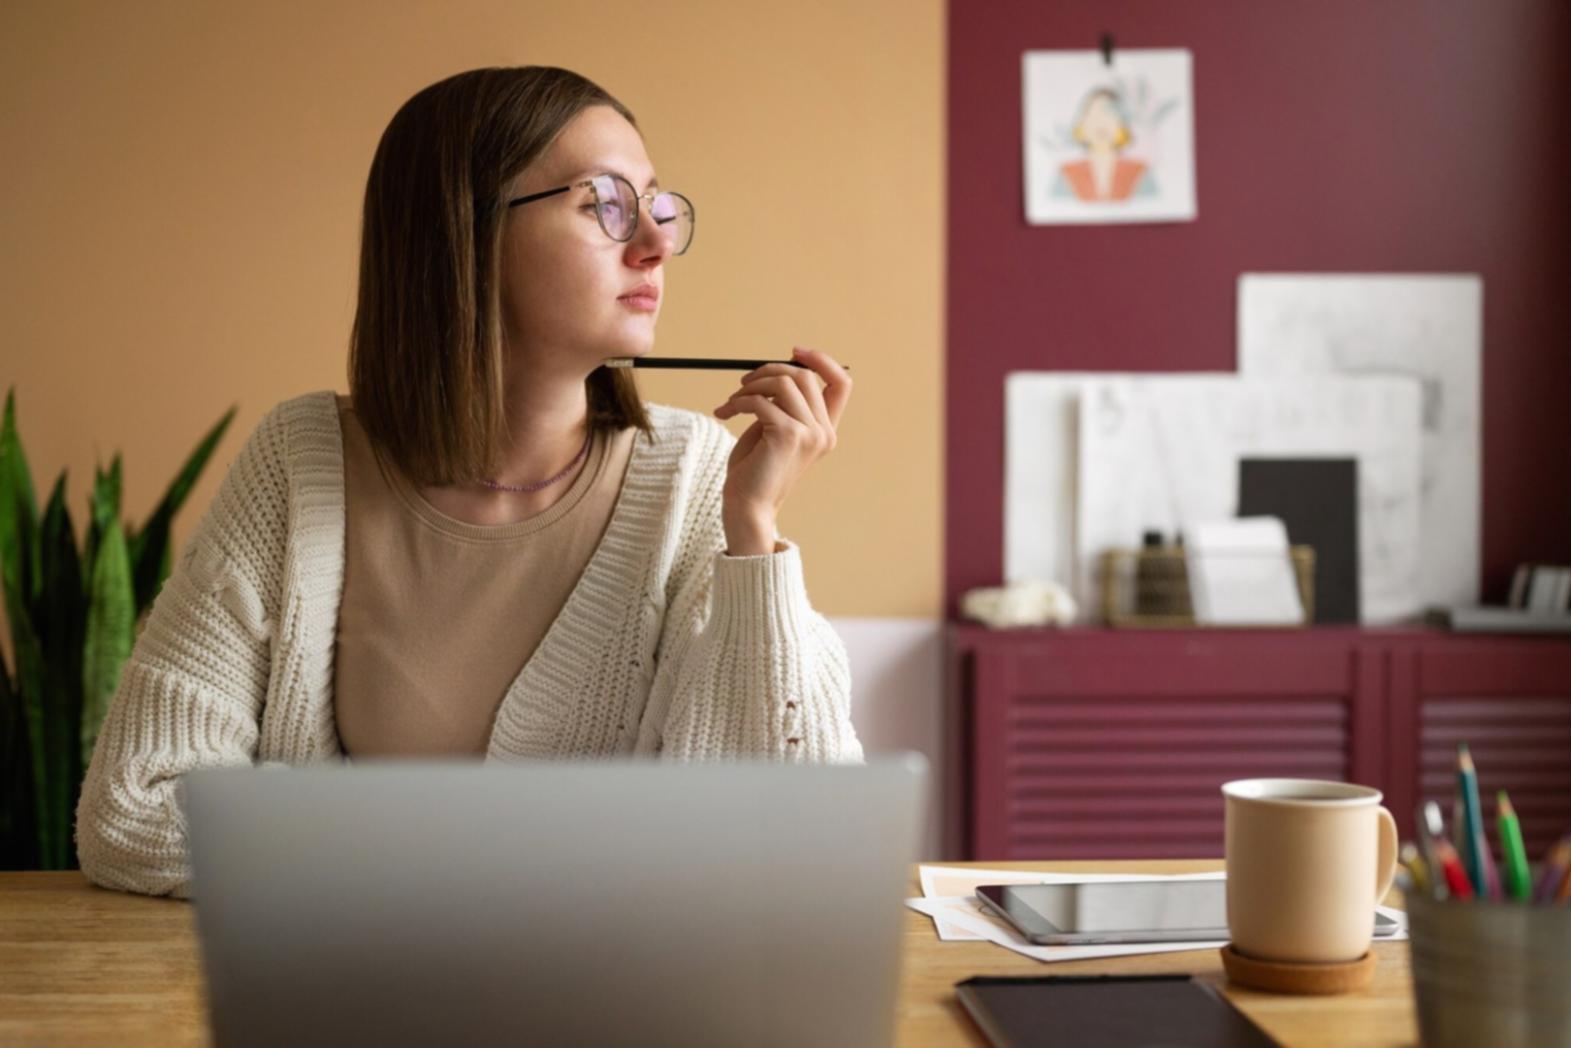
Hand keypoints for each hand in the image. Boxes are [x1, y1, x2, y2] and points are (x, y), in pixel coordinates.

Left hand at [712, 346, 851, 553]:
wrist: (746, 507)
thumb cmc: (754, 470)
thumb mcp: (773, 429)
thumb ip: (781, 402)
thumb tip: (774, 368)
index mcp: (825, 431)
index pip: (841, 383)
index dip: (822, 360)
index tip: (795, 350)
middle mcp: (824, 432)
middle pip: (805, 376)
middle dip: (769, 371)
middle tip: (743, 383)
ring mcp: (810, 434)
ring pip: (783, 383)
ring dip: (750, 386)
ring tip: (731, 402)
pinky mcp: (789, 435)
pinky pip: (761, 401)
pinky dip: (738, 402)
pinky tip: (725, 413)